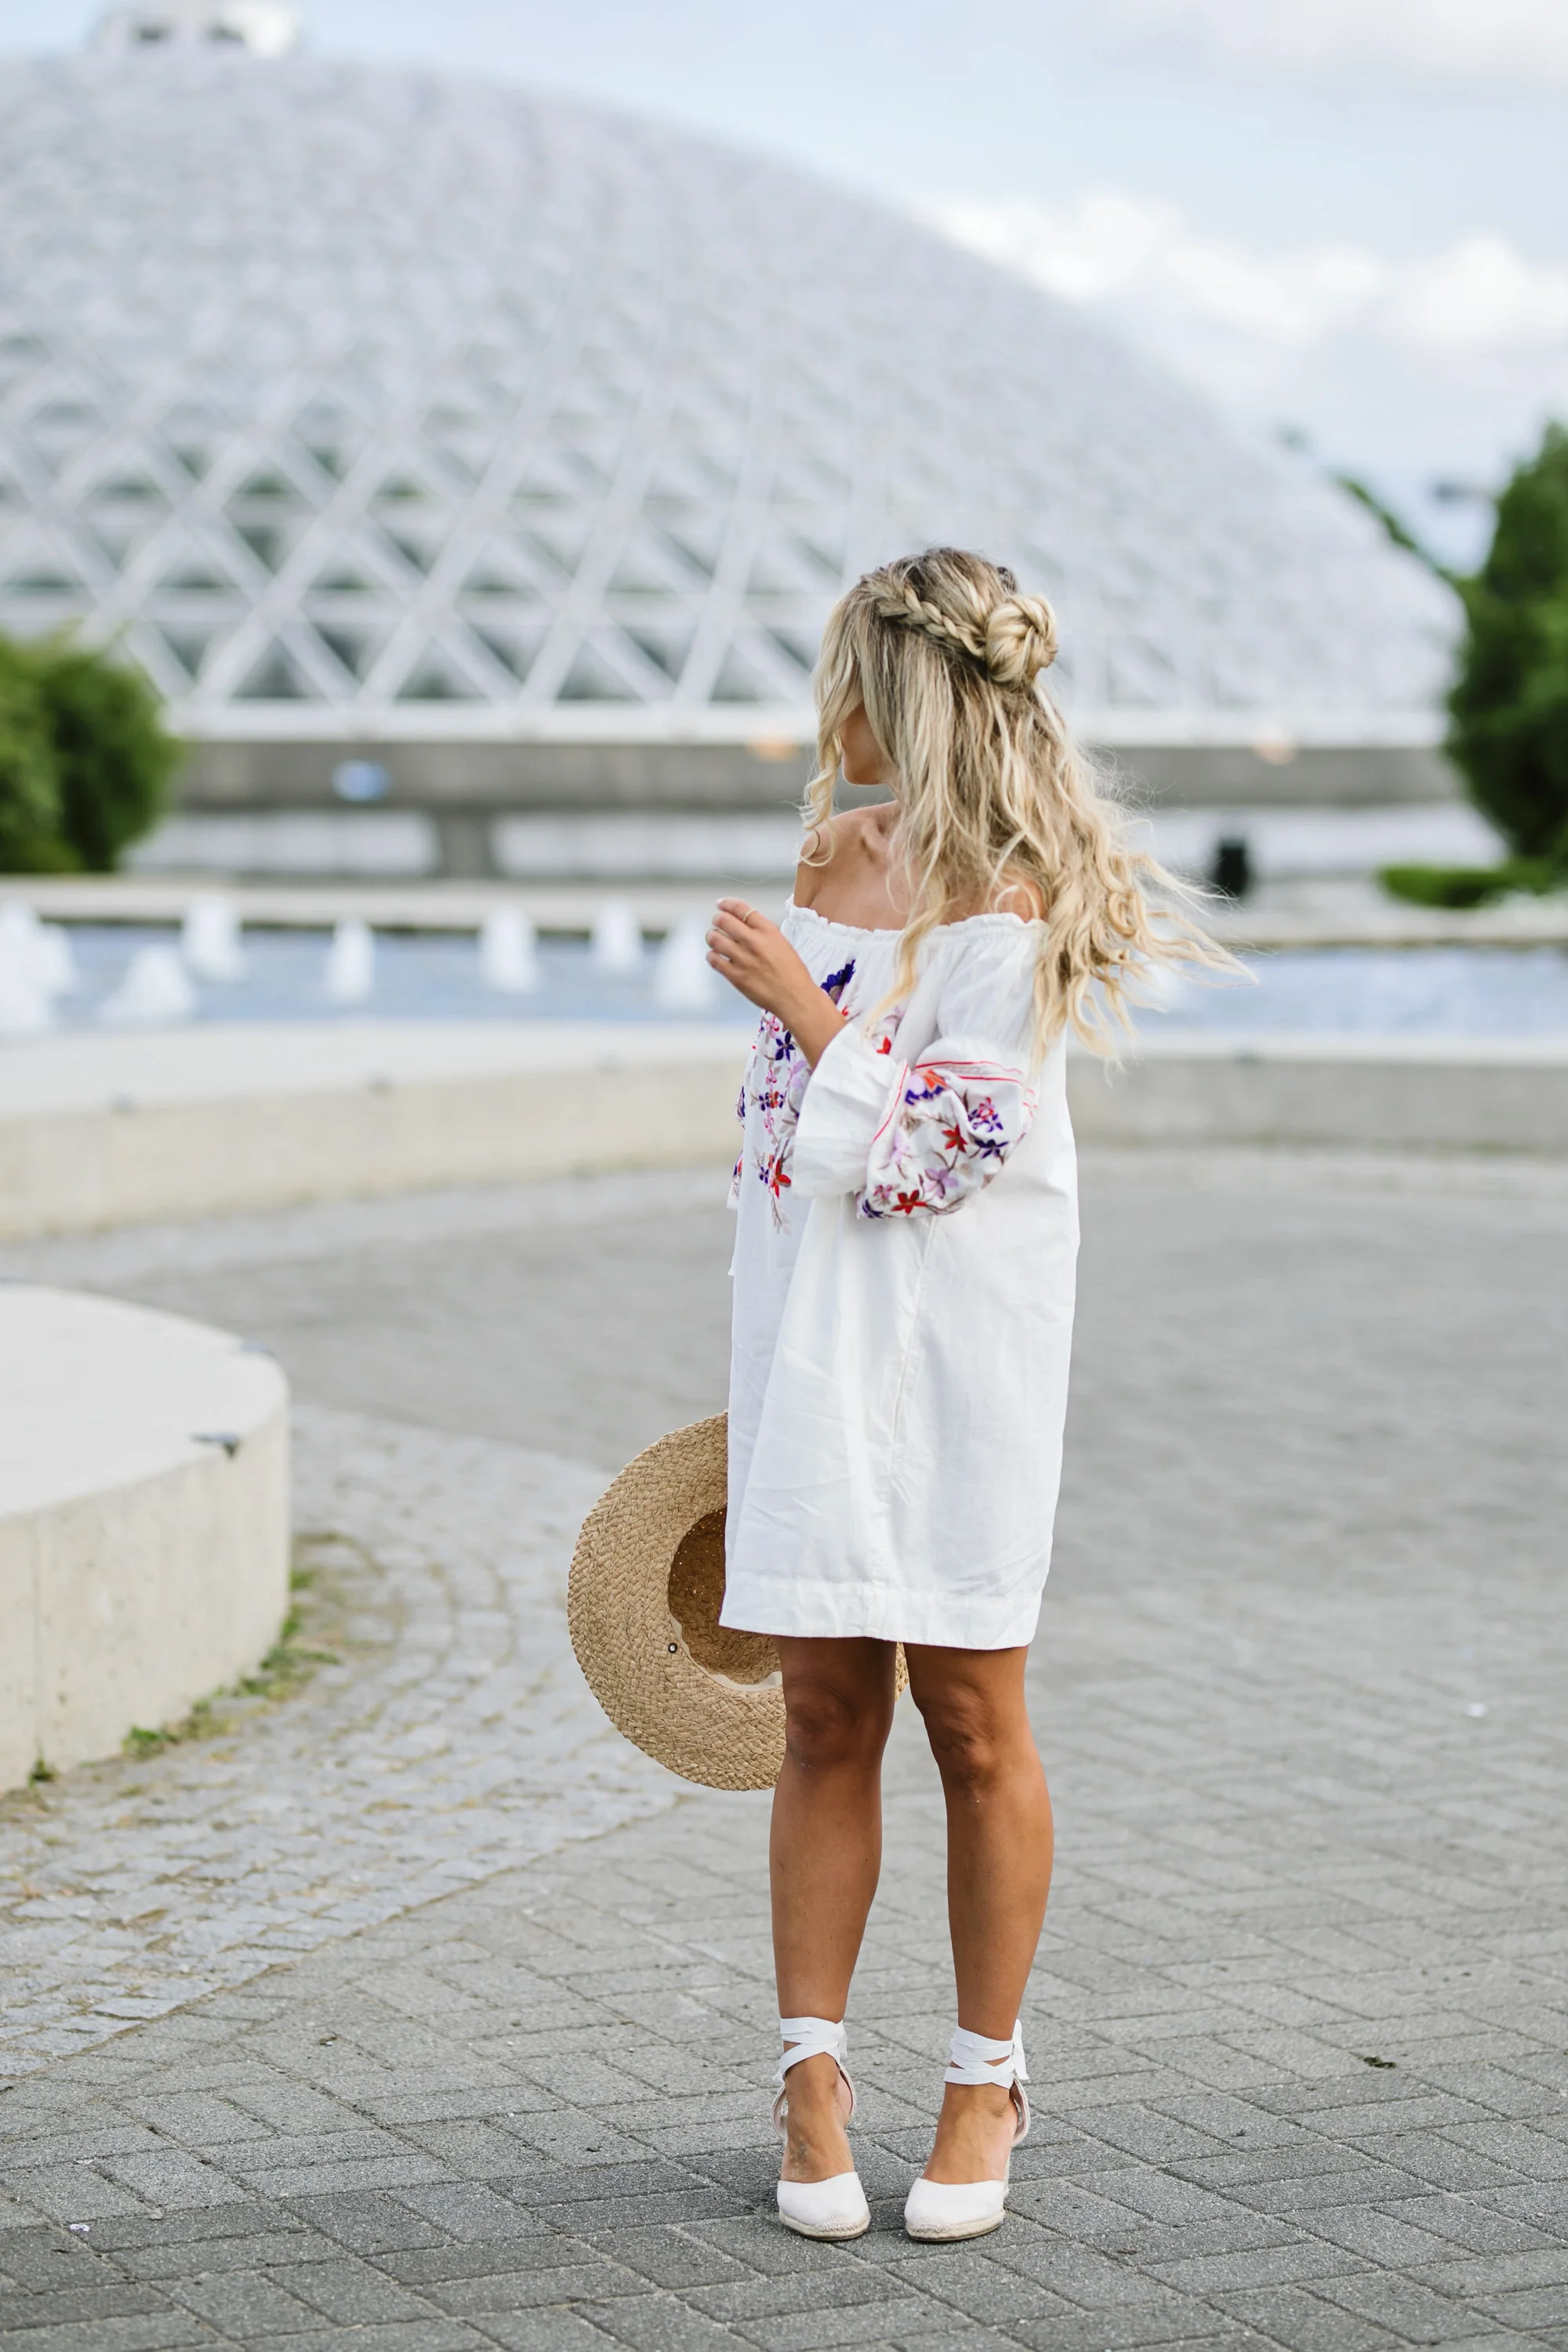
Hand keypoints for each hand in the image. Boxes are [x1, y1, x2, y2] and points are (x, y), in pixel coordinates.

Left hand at [706, 900, 845, 1066]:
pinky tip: (716, 957)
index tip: (721, 904)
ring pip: (714, 938)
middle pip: (723, 920)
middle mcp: (753, 941)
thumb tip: (745, 927)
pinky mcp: (734, 975)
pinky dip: (712, 956)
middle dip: (717, 919)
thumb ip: (763, 933)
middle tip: (717, 922)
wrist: (795, 997)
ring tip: (715, 939)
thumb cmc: (793, 973)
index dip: (727, 904)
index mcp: (767, 931)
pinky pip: (713, 960)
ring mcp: (742, 958)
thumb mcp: (782, 944)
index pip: (741, 909)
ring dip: (712, 936)